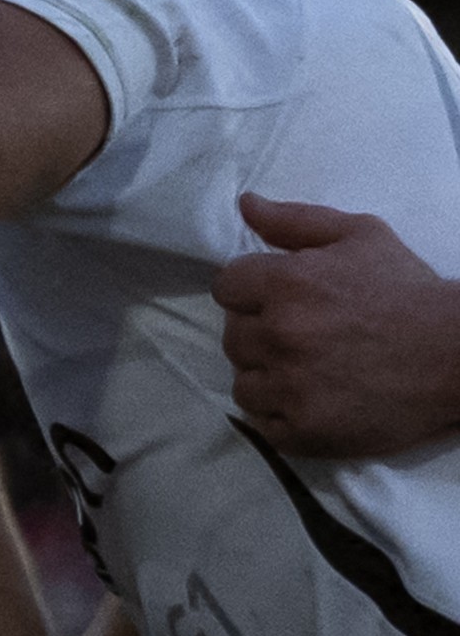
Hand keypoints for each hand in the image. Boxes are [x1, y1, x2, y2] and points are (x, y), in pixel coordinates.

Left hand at [222, 196, 459, 454]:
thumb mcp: (359, 236)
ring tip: (306, 375)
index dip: (250, 295)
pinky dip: (282, 418)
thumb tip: (245, 205)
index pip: (225, 289)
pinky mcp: (310, 430)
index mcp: (283, 283)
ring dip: (268, 379)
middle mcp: (280, 334)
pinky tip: (312, 404)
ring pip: (245, 384)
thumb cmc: (410, 291)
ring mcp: (293, 386)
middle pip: (234, 337)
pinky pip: (266, 426)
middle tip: (302, 340)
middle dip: (261, 336)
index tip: (279, 303)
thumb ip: (294, 220)